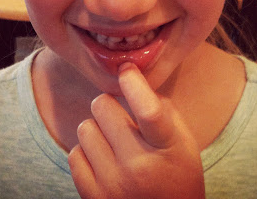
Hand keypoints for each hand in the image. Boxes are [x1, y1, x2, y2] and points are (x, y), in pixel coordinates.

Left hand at [68, 62, 204, 198]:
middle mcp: (139, 167)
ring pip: (85, 128)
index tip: (126, 69)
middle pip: (102, 106)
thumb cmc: (177, 174)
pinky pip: (74, 154)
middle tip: (119, 118)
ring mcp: (113, 185)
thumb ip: (161, 107)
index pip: (148, 110)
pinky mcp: (93, 198)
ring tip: (113, 143)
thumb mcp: (182, 140)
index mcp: (167, 149)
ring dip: (97, 129)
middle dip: (109, 105)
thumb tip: (131, 82)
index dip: (133, 83)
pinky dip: (87, 152)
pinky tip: (103, 161)